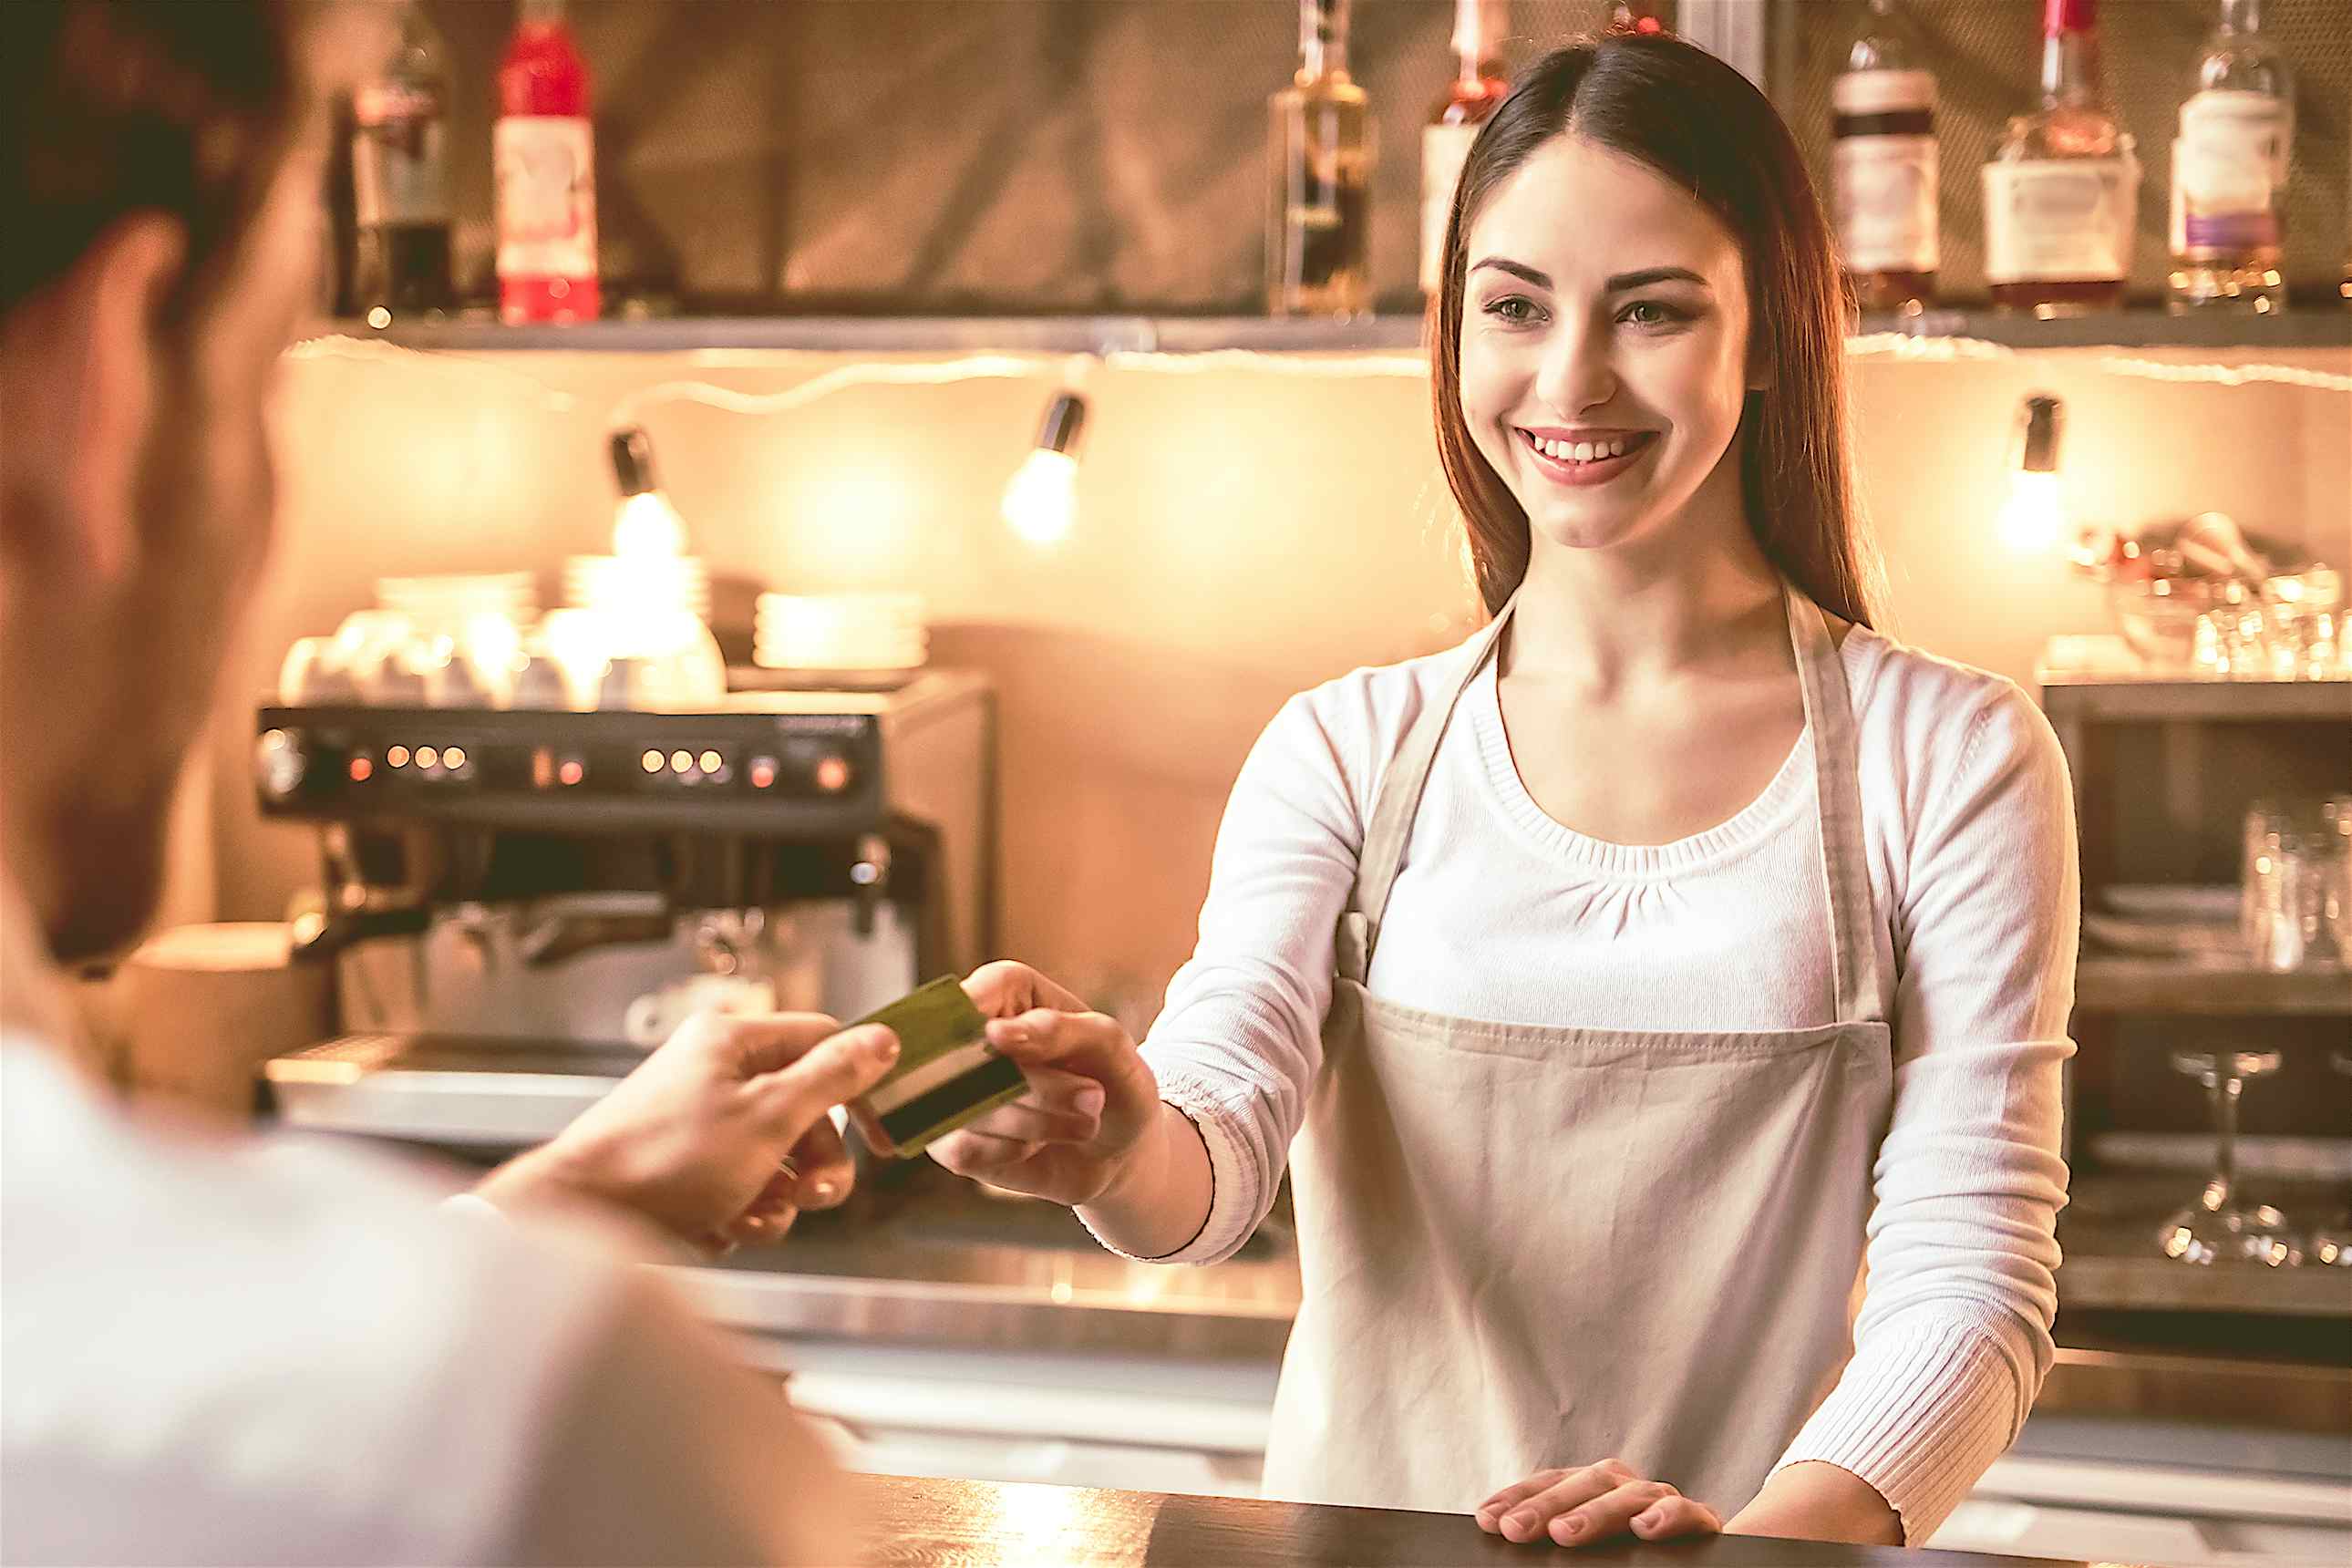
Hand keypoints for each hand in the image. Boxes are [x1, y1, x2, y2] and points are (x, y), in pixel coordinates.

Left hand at [475, 1011, 899, 1255]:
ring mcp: (699, 1125)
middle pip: (805, 1110)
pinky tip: (720, 1226)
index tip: (885, 1131)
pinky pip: (742, 1189)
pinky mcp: (685, 1170)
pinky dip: (742, 1213)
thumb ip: (832, 1078)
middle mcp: (715, 1075)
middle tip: (815, 1193)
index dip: (862, 1084)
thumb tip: (882, 1040)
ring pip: (777, 1159)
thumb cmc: (663, 1160)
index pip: (824, 1041)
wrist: (580, 1219)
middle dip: (817, 1162)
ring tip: (752, 1213)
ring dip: (779, 1197)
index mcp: (733, 1042)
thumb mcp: (769, 1116)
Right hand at [924, 961, 1162, 1206]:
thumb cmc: (1112, 1080)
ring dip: (1036, 1121)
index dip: (979, 1014)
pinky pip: (961, 1147)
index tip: (1001, 1039)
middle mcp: (970, 1038)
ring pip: (967, 1106)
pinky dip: (1011, 1150)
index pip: (974, 992)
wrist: (1119, 1148)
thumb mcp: (1108, 1045)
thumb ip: (1057, 1030)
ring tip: (1083, 1122)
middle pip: (967, 1055)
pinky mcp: (951, 1141)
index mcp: (1005, 993)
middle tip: (1092, 1097)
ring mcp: (954, 1091)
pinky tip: (1037, 1145)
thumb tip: (994, 1034)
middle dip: (1034, 1085)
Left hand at [1475, 1459, 1721, 1547]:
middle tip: (1514, 1529)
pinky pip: (1687, 1512)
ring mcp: (1662, 1502)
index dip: (1519, 1497)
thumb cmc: (1630, 1558)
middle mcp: (1626, 1489)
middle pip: (1584, 1485)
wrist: (1696, 1567)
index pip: (1552, 1484)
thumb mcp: (1592, 1553)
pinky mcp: (1700, 1522)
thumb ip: (1559, 1550)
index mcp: (1595, 1490)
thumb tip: (1511, 1540)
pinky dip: (1667, 1517)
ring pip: (1629, 1494)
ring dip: (1596, 1512)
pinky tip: (1645, 1528)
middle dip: (1546, 1506)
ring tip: (1565, 1532)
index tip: (1486, 1518)